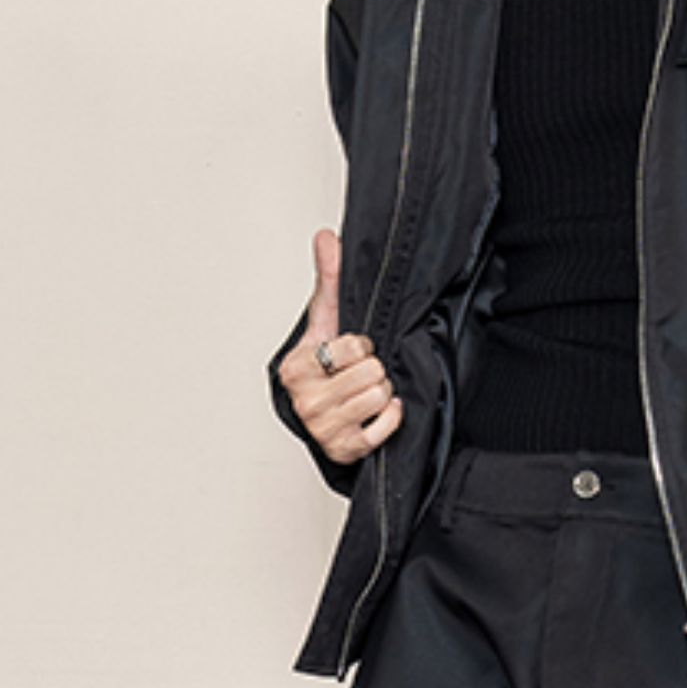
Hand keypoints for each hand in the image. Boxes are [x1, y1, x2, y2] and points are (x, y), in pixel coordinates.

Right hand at [279, 227, 401, 466]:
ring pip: (379, 396)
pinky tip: (377, 412)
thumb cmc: (324, 368)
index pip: (352, 347)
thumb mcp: (326, 322)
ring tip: (365, 391)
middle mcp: (307, 401)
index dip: (361, 346)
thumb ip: (329, 279)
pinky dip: (389, 418)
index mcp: (297, 368)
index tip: (351, 351)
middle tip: (360, 374)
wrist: (320, 415)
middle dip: (374, 369)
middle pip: (371, 373)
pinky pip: (384, 427)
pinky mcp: (344, 449)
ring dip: (381, 393)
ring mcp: (324, 428)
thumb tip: (327, 238)